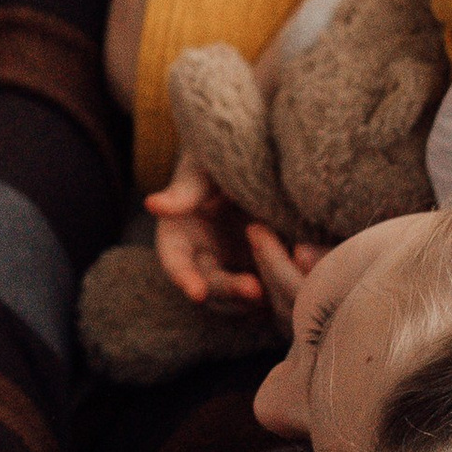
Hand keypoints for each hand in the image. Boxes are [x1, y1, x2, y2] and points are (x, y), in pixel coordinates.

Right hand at [147, 154, 325, 313]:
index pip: (175, 263)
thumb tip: (151, 204)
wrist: (263, 155)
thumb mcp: (203, 166)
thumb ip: (185, 190)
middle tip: (255, 290)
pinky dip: (281, 290)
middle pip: (212, 285)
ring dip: (258, 296)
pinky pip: (272, 288)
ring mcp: (235, 266)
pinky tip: (300, 281)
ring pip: (242, 295)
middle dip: (230, 290)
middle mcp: (204, 258)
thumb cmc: (220, 155)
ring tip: (281, 289)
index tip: (197, 292)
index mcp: (179, 235)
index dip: (184, 279)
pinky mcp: (265, 268)